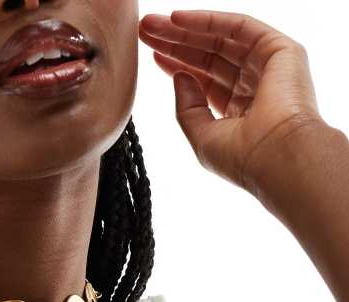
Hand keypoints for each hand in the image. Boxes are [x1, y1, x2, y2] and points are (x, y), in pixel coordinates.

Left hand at [138, 10, 324, 193]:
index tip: (152, 54)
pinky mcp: (281, 50)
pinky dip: (207, 20)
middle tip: (145, 30)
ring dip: (184, 29)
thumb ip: (187, 108)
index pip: (204, 80)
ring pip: (220, 39)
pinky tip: (177, 18)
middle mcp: (255, 87)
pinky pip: (238, 27)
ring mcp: (268, 67)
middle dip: (175, 42)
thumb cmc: (242, 158)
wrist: (277, 156)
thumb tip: (179, 75)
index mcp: (239, 112)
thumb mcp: (202, 137)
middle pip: (209, 56)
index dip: (177, 65)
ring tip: (151, 23)